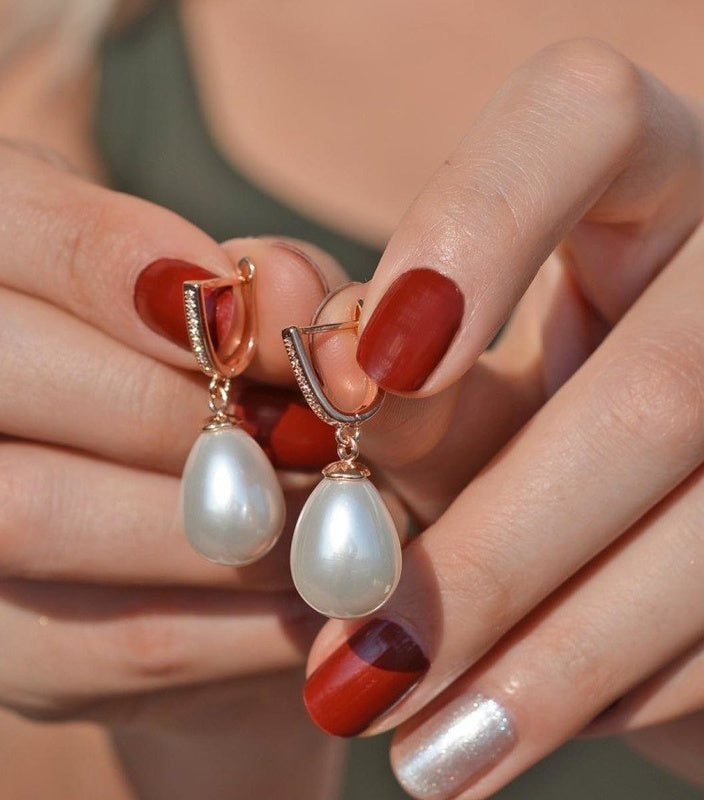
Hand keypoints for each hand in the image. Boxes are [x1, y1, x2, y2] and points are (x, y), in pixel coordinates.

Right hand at [0, 129, 343, 725]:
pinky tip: (303, 603)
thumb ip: (270, 280)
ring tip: (327, 520)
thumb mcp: (246, 297)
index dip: (106, 253)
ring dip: (206, 525)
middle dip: (161, 403)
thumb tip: (287, 300)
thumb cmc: (218, 372)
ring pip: (14, 509)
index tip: (246, 314)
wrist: (178, 511)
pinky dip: (221, 629)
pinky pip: (76, 640)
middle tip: (303, 435)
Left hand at [302, 39, 703, 797]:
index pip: (580, 117)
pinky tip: (509, 730)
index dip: (472, 225)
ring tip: (414, 751)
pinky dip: (612, 694)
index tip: (361, 378)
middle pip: (661, 384)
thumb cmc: (534, 427)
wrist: (655, 508)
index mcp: (651, 181)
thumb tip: (297, 407)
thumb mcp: (465, 397)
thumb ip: (401, 396)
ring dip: (549, 667)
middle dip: (495, 551)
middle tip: (356, 664)